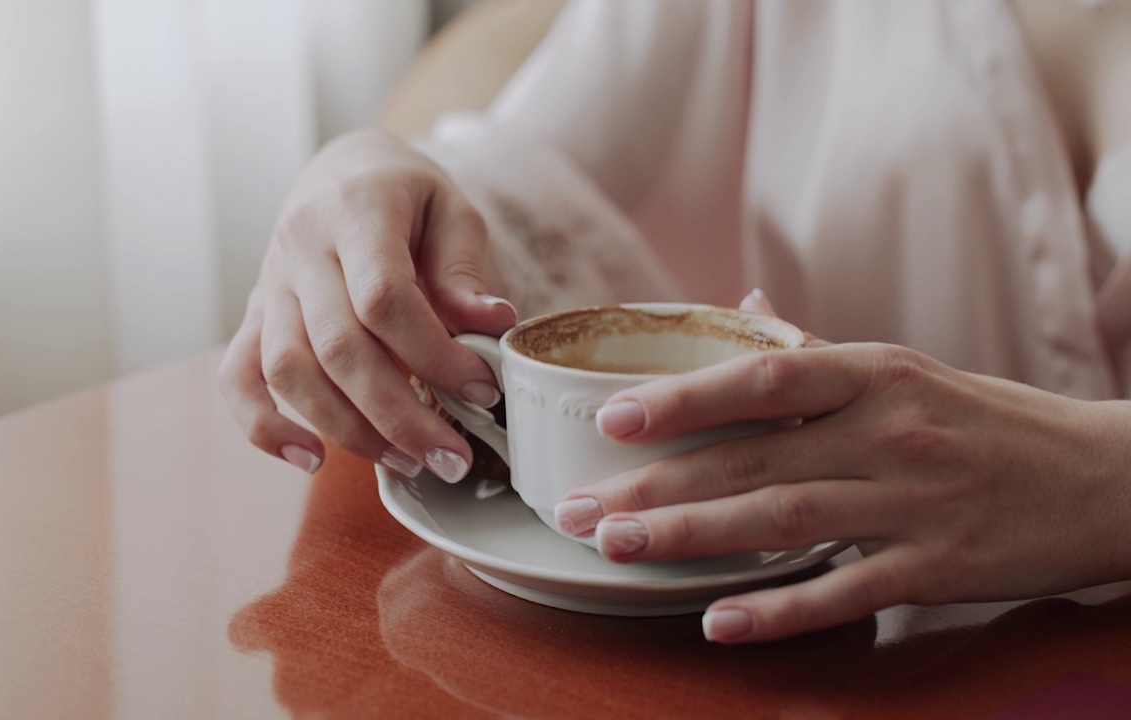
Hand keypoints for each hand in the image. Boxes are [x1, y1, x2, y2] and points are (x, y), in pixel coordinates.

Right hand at [218, 129, 516, 479]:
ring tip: (407, 462)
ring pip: (288, 371)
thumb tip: (492, 325)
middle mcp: (301, 248)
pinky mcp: (253, 317)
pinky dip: (264, 426)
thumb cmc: (408, 197)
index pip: (384, 297)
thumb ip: (466, 269)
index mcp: (356, 211)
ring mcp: (269, 285)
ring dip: (347, 429)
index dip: (435, 355)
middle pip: (338, 346)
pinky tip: (310, 459)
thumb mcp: (452, 211)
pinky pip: (236, 377)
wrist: (343, 171)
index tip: (483, 391)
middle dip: (400, 414)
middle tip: (452, 456)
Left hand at [554, 291, 1130, 642]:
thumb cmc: (984, 420)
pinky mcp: (938, 568)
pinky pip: (846, 591)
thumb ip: (813, 352)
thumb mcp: (904, 369)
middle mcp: (886, 431)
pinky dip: (780, 610)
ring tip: (618, 549)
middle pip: (749, 457)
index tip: (609, 418)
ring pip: (781, 520)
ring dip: (690, 538)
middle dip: (653, 485)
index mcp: (872, 373)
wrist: (1103, 478)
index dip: (680, 399)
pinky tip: (719, 622)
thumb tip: (737, 310)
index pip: (760, 379)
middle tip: (578, 508)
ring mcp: (913, 502)